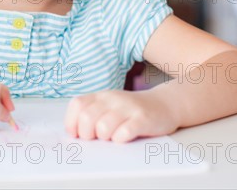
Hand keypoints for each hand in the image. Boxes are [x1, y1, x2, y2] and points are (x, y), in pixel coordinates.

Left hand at [64, 89, 179, 142]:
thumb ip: (91, 114)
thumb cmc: (131, 110)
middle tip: (97, 137)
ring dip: (105, 138)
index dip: (72, 122)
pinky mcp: (142, 119)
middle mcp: (112, 99)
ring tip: (113, 136)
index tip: (77, 133)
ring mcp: (128, 108)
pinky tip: (125, 137)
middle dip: (88, 134)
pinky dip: (121, 139)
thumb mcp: (109, 106)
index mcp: (101, 96)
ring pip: (103, 127)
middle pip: (87, 118)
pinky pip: (124, 133)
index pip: (77, 105)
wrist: (164, 103)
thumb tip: (74, 133)